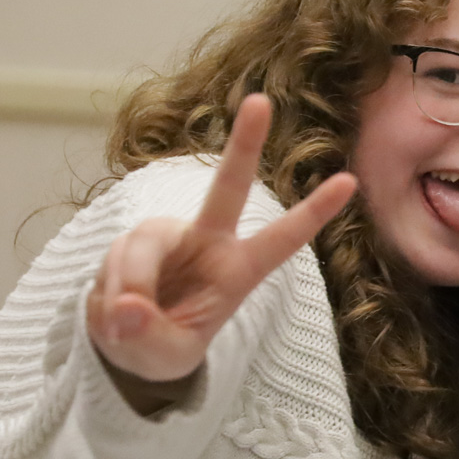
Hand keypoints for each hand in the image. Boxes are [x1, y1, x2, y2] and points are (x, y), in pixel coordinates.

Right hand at [87, 93, 355, 405]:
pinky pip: (113, 261)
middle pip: (228, 187)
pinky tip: (113, 312)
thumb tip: (128, 307)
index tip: (350, 181)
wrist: (125, 348)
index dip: (314, 212)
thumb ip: (149, 334)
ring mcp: (166, 236)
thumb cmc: (161, 351)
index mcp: (237, 271)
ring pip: (140, 246)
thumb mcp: (163, 357)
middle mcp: (206, 242)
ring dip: (129, 286)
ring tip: (127, 323)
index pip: (282, 240)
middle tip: (261, 101)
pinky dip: (108, 292)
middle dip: (244, 145)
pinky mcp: (130, 239)